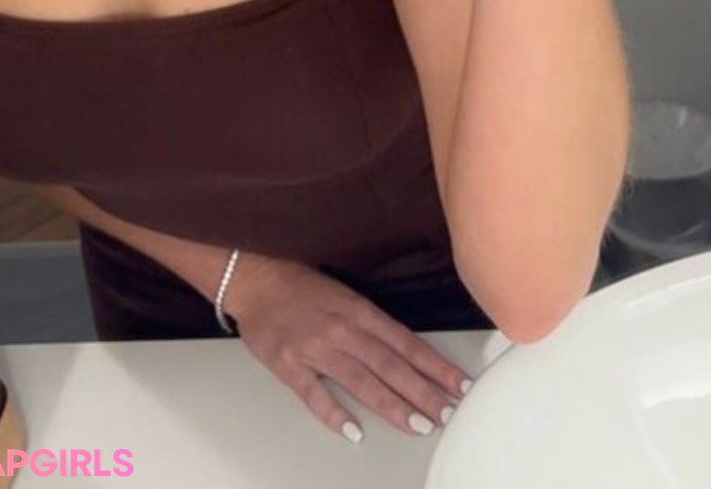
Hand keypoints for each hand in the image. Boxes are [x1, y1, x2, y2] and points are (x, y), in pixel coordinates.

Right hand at [226, 254, 473, 443]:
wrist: (254, 279)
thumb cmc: (299, 284)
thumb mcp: (342, 294)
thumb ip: (370, 322)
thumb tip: (405, 349)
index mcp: (358, 309)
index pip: (405, 342)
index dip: (433, 365)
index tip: (457, 384)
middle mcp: (342, 329)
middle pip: (390, 365)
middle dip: (422, 391)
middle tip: (446, 412)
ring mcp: (315, 349)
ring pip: (362, 381)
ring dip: (392, 405)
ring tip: (418, 424)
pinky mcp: (289, 366)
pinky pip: (315, 395)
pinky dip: (334, 413)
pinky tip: (354, 431)